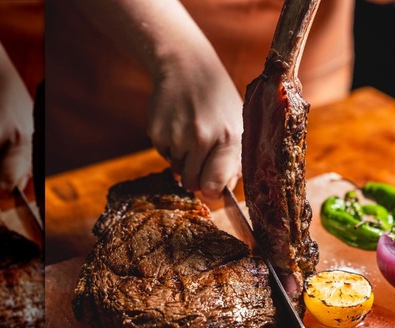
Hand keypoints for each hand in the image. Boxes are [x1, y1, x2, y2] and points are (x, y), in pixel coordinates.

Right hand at [72, 0, 242, 198]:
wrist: (186, 67)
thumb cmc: (217, 101)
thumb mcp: (237, 124)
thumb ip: (233, 160)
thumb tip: (218, 193)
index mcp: (228, 138)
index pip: (215, 184)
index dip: (212, 191)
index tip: (212, 188)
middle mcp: (202, 138)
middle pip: (192, 183)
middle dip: (195, 177)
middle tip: (200, 158)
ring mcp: (177, 135)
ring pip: (177, 170)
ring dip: (182, 160)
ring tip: (190, 134)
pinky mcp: (157, 132)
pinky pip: (163, 155)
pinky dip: (169, 148)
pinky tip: (177, 125)